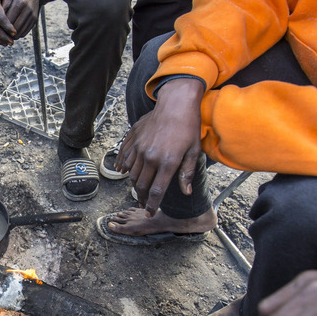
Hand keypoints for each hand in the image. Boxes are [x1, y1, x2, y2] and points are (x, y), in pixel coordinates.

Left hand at [5, 0, 42, 40]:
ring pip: (19, 32)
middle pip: (13, 27)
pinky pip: (25, 32)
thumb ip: (1, 7)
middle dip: (4, 32)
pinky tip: (10, 32)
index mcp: (19, 2)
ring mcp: (32, 14)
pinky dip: (17, 34)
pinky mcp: (35, 18)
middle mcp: (27, 9)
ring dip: (10, 35)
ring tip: (2, 35)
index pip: (6, 19)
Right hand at [115, 78, 203, 215]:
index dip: (151, 204)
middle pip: (140, 185)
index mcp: (167, 162)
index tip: (149, 211)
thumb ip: (187, 173)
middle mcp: (150, 157)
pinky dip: (122, 167)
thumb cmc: (188, 127)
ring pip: (131, 173)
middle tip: (142, 203)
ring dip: (133, 183)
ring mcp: (139, 147)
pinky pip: (124, 157)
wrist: (175, 103)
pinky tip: (122, 172)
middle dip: (140, 197)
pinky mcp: (133, 139)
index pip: (156, 191)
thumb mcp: (194, 151)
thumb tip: (186, 192)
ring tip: (137, 189)